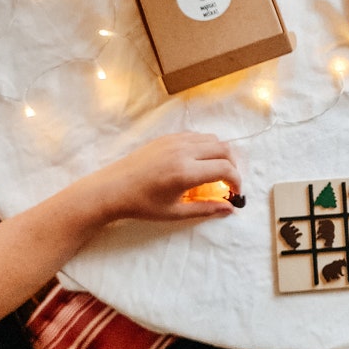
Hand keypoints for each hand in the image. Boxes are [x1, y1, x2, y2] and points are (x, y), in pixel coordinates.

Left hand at [79, 132, 242, 221]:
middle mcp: (183, 151)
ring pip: (212, 139)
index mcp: (186, 172)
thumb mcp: (175, 212)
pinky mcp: (167, 137)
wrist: (111, 189)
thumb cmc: (142, 205)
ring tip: (215, 171)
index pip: (225, 169)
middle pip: (223, 149)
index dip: (236, 181)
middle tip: (228, 183)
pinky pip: (196, 136)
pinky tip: (198, 162)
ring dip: (220, 154)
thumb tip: (230, 209)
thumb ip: (206, 209)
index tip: (234, 194)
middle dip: (232, 166)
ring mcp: (175, 141)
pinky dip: (205, 146)